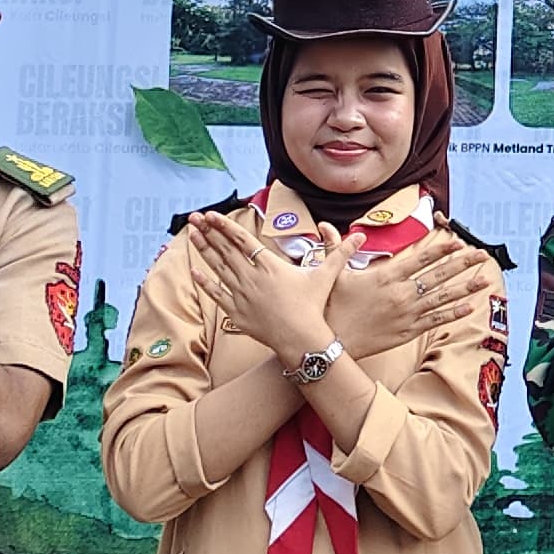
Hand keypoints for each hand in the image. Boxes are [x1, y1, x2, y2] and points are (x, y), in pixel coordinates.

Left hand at [186, 209, 350, 360]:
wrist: (300, 338)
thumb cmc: (313, 306)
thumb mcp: (326, 276)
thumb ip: (339, 253)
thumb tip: (361, 236)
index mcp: (269, 265)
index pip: (242, 239)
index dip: (225, 226)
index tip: (212, 215)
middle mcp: (251, 277)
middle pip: (225, 250)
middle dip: (208, 232)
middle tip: (194, 218)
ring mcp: (241, 294)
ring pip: (217, 268)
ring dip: (203, 251)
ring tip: (192, 236)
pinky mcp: (236, 312)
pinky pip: (216, 294)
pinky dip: (205, 283)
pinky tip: (193, 272)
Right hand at [334, 230, 502, 358]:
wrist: (330, 343)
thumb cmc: (330, 307)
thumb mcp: (331, 274)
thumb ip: (336, 249)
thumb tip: (326, 226)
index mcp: (386, 276)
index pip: (420, 259)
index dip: (441, 249)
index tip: (458, 241)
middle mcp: (401, 293)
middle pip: (438, 276)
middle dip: (463, 264)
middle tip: (483, 255)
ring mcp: (407, 314)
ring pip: (442, 298)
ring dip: (465, 288)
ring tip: (485, 280)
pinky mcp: (407, 332)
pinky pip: (435, 321)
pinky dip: (453, 314)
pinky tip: (469, 307)